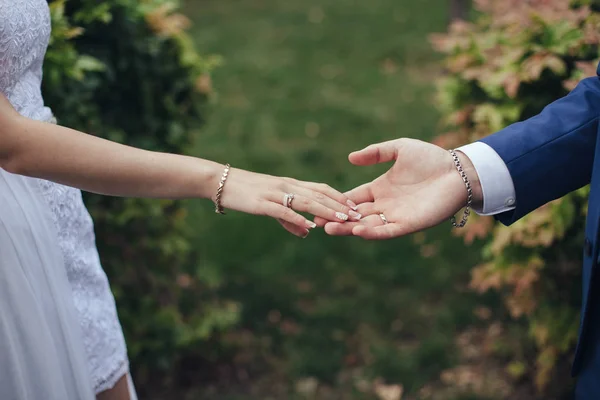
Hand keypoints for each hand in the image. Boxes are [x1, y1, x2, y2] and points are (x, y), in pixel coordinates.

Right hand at [218, 168, 360, 237]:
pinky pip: (283, 210)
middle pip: (319, 194)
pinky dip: (298, 218)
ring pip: (306, 201)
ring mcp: (275, 193)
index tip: (354, 207)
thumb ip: (289, 219)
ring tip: (342, 219)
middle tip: (357, 215)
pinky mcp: (262, 203)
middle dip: (339, 205)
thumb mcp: (270, 206)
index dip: (339, 197)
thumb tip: (307, 233)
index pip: (321, 188)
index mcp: (290, 184)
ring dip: (325, 210)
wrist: (221, 182)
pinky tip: (310, 226)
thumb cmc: (246, 193)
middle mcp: (287, 186)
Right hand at [315, 138, 482, 238]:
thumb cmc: (431, 158)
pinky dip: (372, 233)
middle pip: (355, 215)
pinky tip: (358, 230)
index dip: (337, 201)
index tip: (318, 204)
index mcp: (380, 188)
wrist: (458, 171)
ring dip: (349, 228)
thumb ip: (376, 153)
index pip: (353, 197)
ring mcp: (395, 216)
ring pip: (366, 225)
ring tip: (330, 228)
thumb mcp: (399, 149)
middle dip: (337, 218)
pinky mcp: (409, 224)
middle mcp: (385, 205)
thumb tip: (350, 158)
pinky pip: (387, 231)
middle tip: (317, 221)